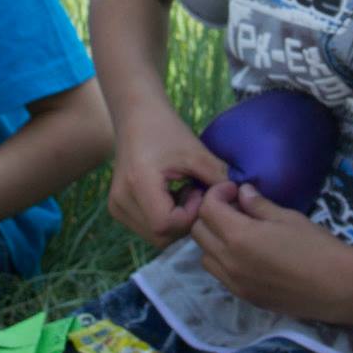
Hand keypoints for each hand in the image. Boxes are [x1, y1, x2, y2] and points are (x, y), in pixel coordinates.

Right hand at [105, 104, 226, 247]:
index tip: (198, 191)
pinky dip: (164, 220)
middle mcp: (120, 201)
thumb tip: (236, 199)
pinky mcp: (117, 208)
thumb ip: (217, 178)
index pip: (166, 225)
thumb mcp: (195, 151)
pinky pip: (147, 228)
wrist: (136, 116)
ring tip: (183, 193)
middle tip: (194, 193)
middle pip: (160, 236)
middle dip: (185, 222)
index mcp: (137, 184)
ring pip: (155, 236)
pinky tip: (172, 196)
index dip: (189, 215)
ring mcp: (116, 207)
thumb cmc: (165, 129)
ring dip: (175, 223)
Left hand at [186, 181, 352, 317]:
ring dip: (214, 239)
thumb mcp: (287, 218)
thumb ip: (259, 205)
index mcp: (238, 237)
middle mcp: (228, 261)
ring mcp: (234, 283)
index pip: (207, 208)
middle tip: (235, 208)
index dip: (217, 193)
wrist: (337, 287)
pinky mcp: (244, 296)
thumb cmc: (316, 247)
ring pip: (205, 256)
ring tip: (238, 232)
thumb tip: (243, 193)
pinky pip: (220, 275)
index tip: (235, 190)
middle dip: (211, 214)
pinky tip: (246, 254)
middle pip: (199, 232)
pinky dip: (223, 260)